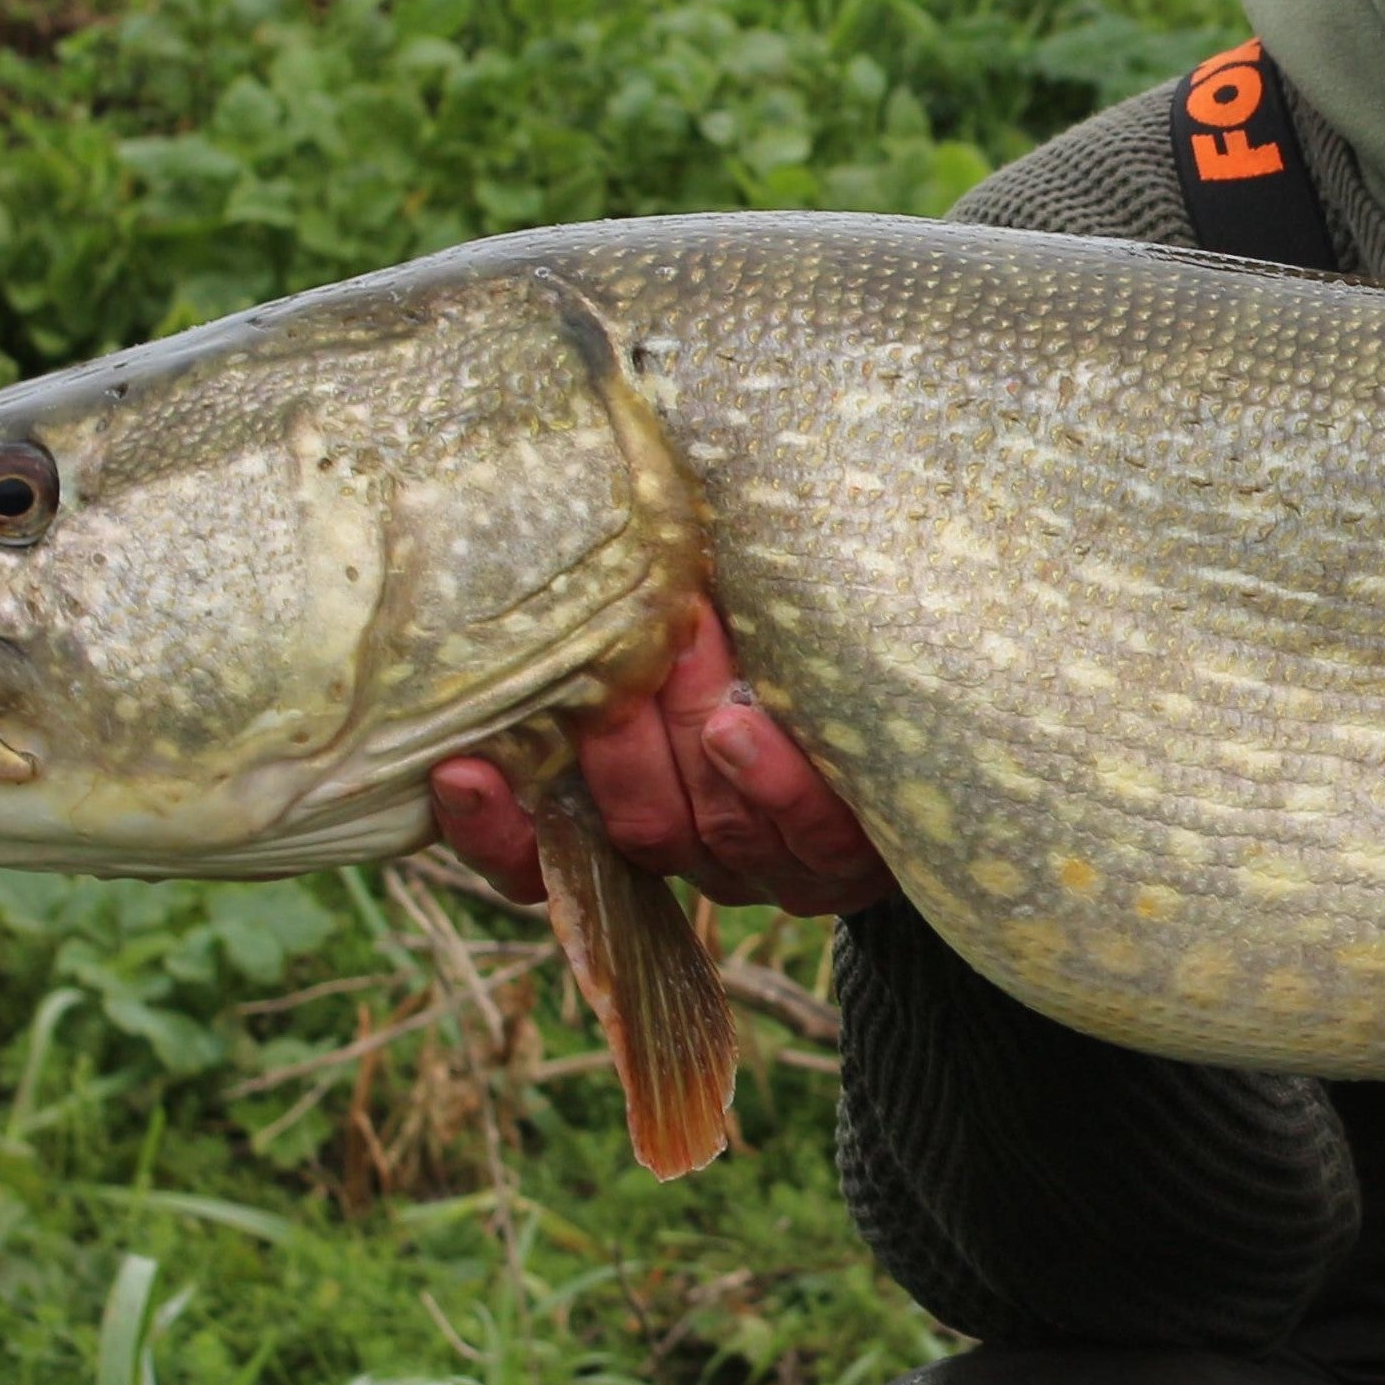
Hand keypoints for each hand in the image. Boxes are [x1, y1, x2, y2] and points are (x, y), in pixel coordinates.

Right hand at [425, 600, 900, 916]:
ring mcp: (772, 869)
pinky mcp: (847, 863)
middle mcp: (697, 858)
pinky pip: (805, 835)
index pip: (537, 859)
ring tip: (687, 638)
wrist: (924, 728)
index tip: (460, 768)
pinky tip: (744, 723)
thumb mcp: (701, 645)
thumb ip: (632, 627)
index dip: (492, 830)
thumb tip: (586, 516)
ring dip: (689, 730)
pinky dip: (770, 779)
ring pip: (711, 829)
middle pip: (635, 827)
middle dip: (618, 744)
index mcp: (635, 823)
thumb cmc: (774, 663)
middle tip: (612, 648)